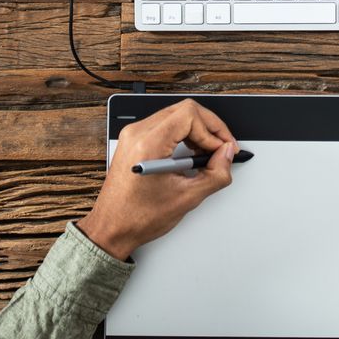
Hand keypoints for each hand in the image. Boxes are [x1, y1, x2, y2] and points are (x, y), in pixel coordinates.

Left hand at [78, 98, 238, 259]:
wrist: (112, 228)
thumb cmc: (137, 217)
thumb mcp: (186, 198)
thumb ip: (214, 174)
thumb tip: (226, 155)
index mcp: (148, 145)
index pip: (190, 115)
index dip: (213, 130)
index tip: (223, 148)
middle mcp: (137, 134)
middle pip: (185, 110)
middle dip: (210, 127)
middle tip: (223, 147)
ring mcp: (133, 135)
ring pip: (176, 114)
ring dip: (198, 130)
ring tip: (208, 152)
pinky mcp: (134, 141)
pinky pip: (165, 125)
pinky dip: (184, 134)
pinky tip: (192, 152)